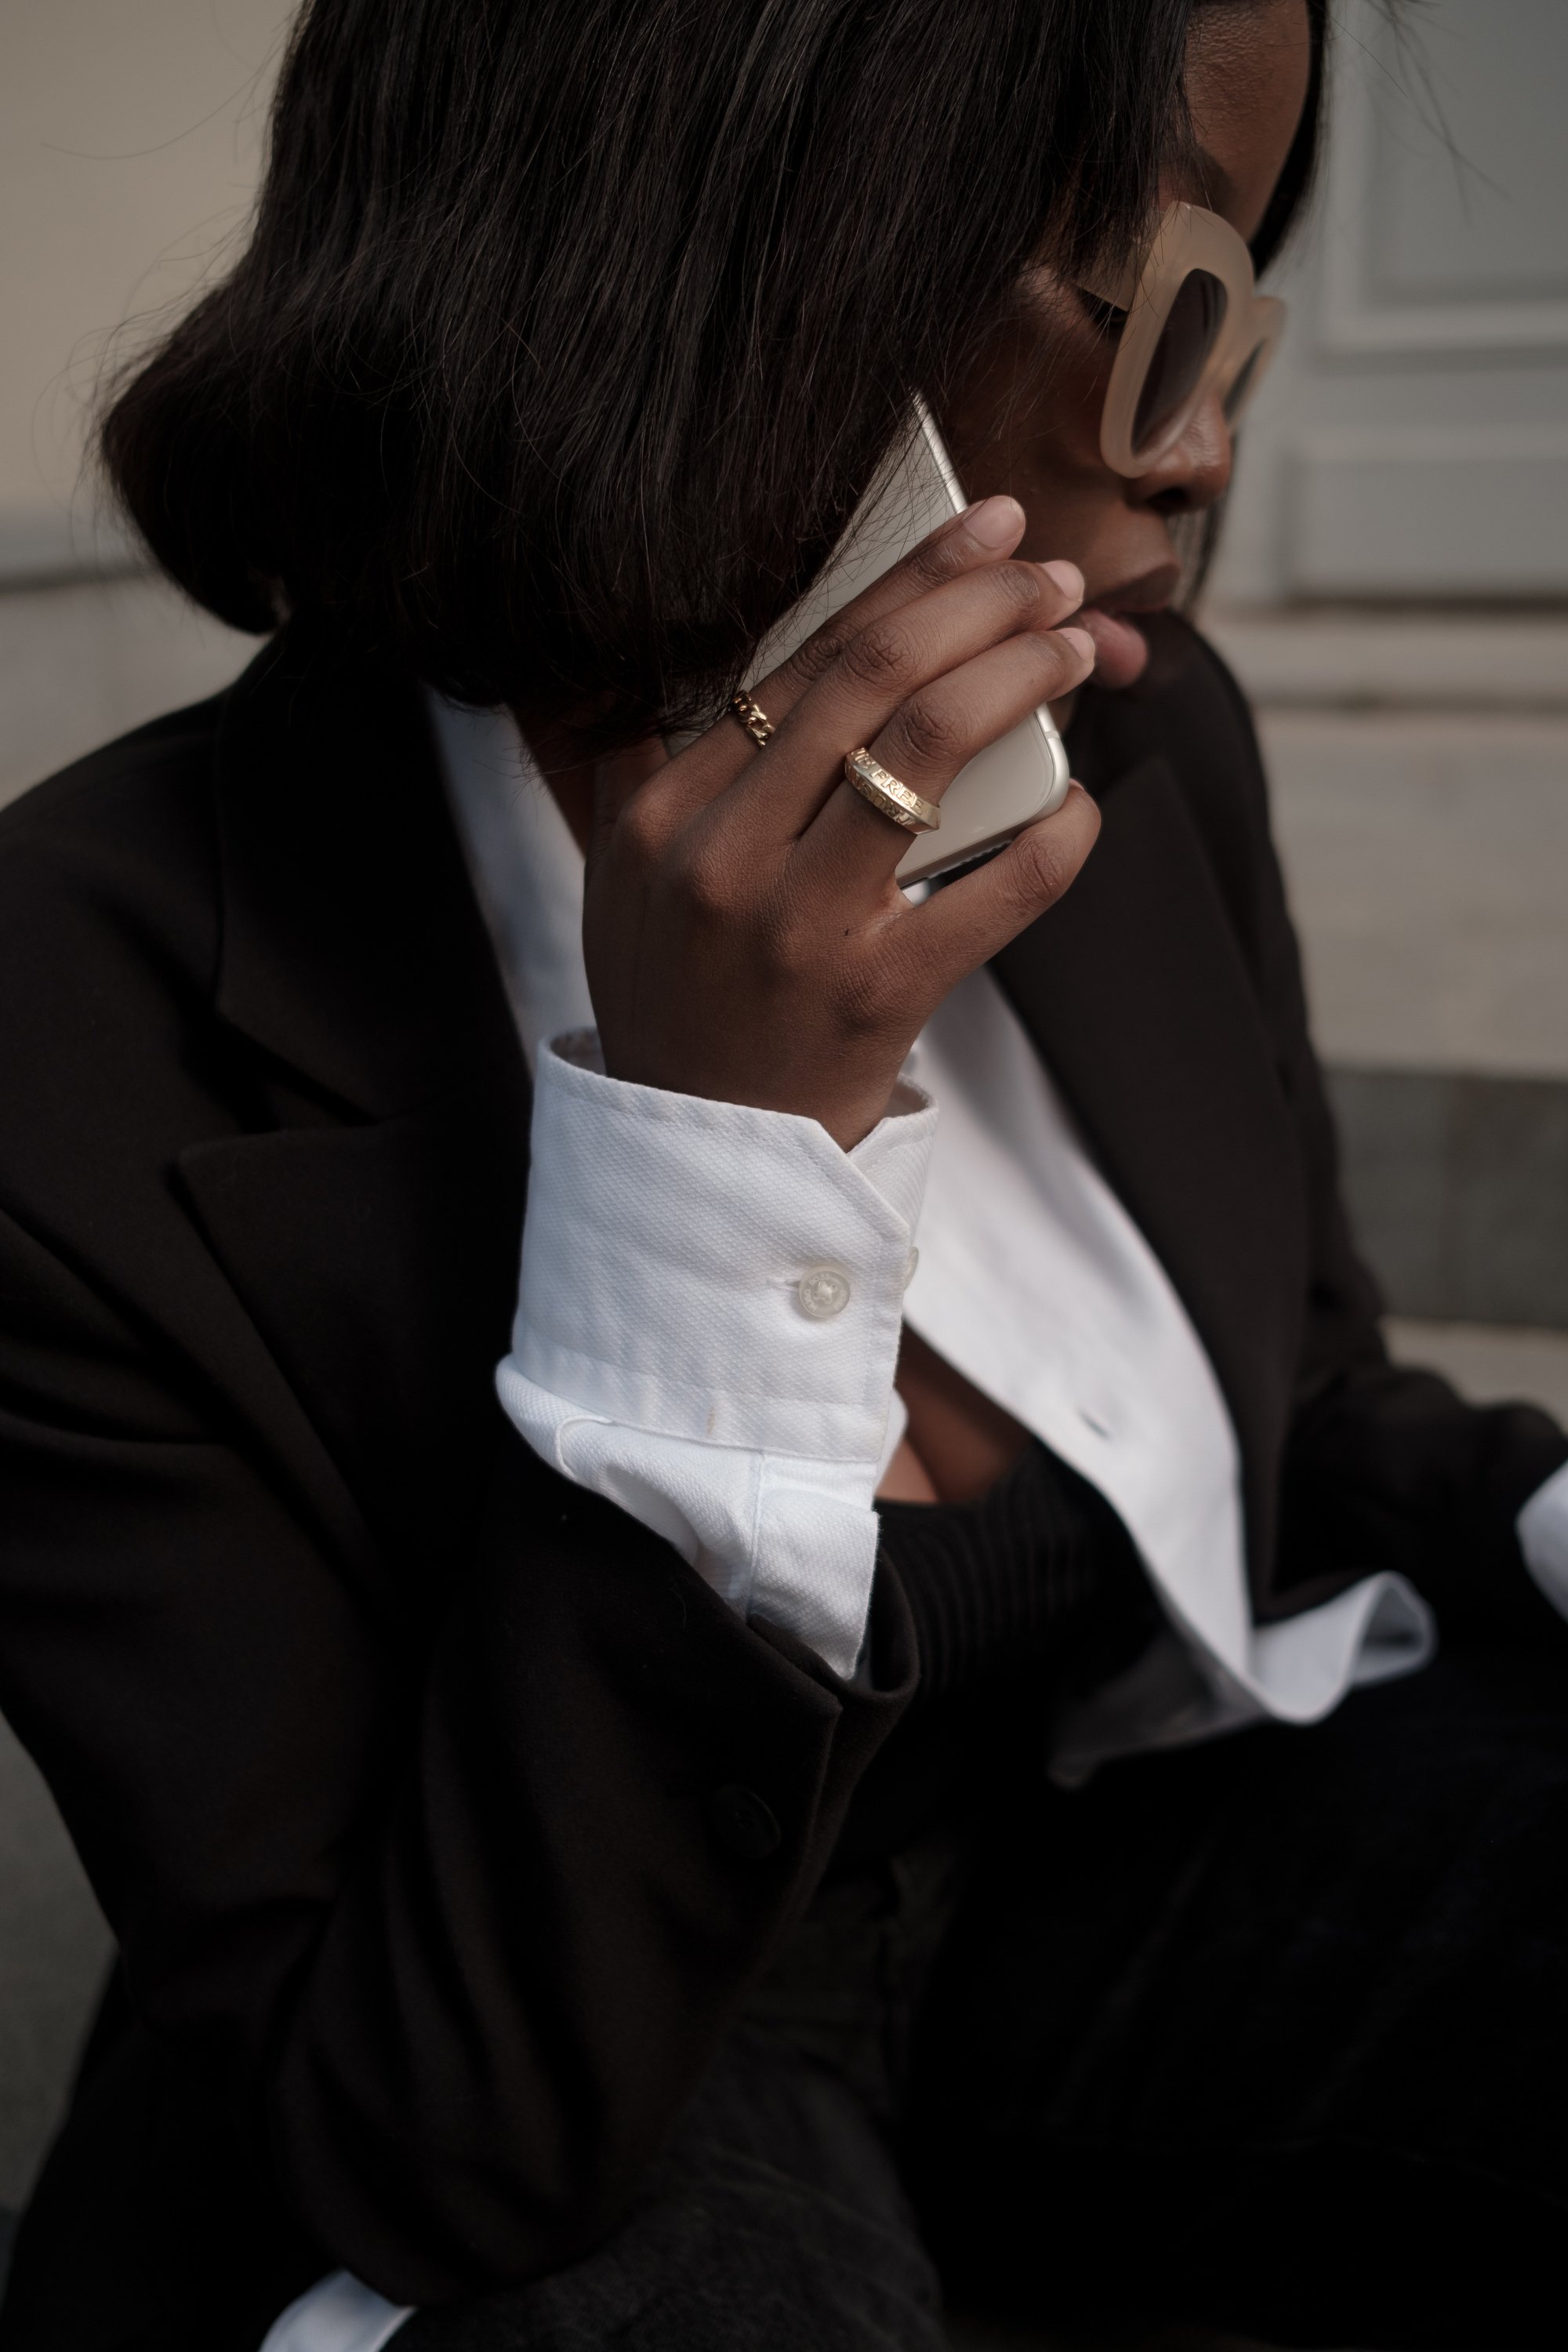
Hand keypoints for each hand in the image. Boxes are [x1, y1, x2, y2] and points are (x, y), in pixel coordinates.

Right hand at [582, 496, 1098, 1149]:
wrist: (703, 1154)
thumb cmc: (679, 1003)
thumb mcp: (623, 881)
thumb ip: (646, 766)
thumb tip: (695, 656)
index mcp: (666, 813)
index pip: (802, 656)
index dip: (908, 577)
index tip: (980, 534)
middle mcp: (728, 857)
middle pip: (874, 675)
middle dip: (982, 600)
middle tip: (1046, 575)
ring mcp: (805, 926)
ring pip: (933, 748)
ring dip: (1021, 674)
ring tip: (1070, 645)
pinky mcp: (882, 994)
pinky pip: (1000, 885)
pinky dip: (1059, 828)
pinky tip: (1078, 800)